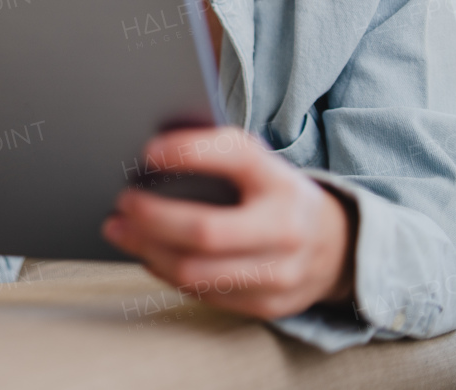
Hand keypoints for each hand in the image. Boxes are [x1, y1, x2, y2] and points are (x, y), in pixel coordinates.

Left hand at [102, 127, 355, 320]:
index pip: (236, 156)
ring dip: (146, 249)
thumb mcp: (261, 164)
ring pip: (196, 271)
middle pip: (205, 231)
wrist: (336, 245)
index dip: (188, 152)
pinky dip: (166, 272)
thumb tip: (150, 153)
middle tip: (122, 202)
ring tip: (119, 229)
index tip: (147, 151)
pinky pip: (204, 293)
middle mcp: (285, 228)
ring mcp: (280, 272)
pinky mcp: (267, 304)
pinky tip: (147, 254)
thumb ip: (217, 154)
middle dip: (151, 217)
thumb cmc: (275, 194)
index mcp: (281, 180)